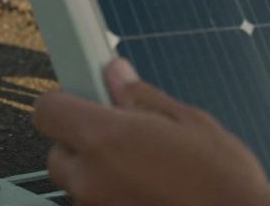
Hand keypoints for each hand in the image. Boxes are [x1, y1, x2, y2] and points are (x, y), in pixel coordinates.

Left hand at [33, 59, 269, 205]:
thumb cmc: (222, 181)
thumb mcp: (189, 121)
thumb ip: (142, 97)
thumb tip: (118, 76)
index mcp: (104, 139)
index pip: (47, 110)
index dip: (65, 100)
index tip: (84, 96)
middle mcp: (90, 178)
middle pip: (58, 151)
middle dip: (84, 140)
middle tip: (123, 134)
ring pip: (79, 182)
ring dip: (99, 171)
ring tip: (145, 167)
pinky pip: (96, 203)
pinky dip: (113, 194)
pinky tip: (148, 188)